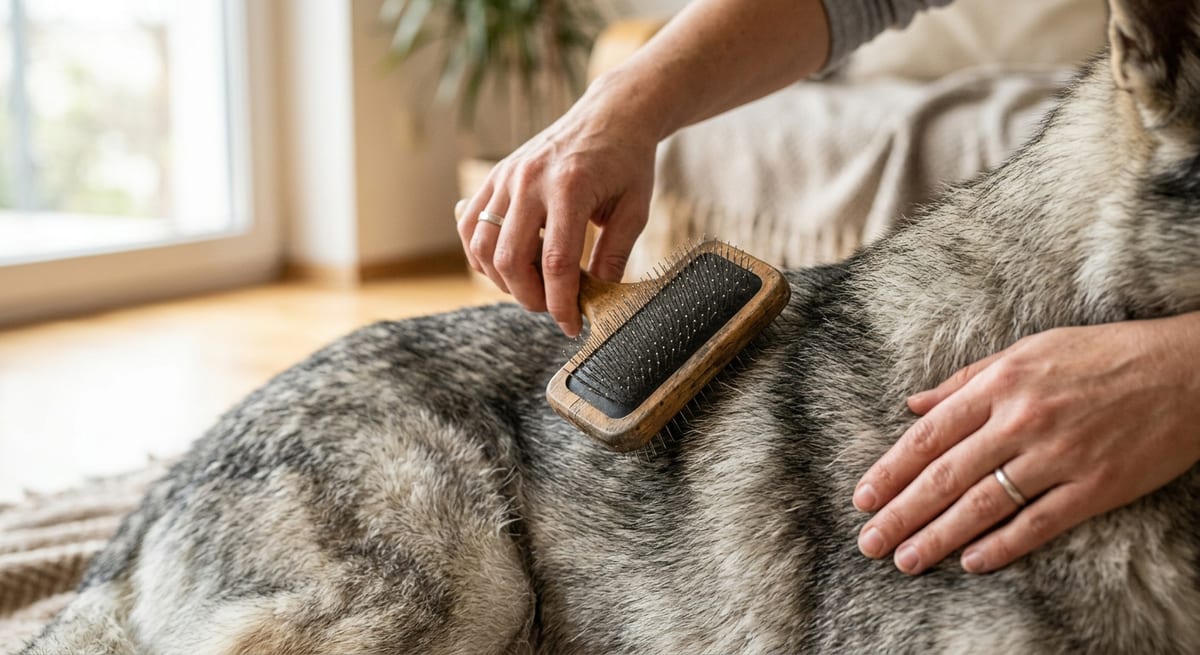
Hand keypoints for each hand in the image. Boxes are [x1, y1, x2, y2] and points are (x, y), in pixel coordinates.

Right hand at [457, 77, 661, 337]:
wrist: (610, 114)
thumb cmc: (628, 162)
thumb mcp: (635, 210)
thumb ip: (614, 256)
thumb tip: (596, 299)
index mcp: (571, 187)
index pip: (558, 263)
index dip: (561, 304)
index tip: (571, 326)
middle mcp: (530, 180)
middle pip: (510, 259)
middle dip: (529, 297)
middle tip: (552, 307)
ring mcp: (507, 176)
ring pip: (481, 247)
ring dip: (502, 280)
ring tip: (532, 287)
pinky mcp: (494, 176)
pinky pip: (469, 226)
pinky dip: (480, 255)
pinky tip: (507, 265)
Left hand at [853, 313, 1199, 574]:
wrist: (1187, 371)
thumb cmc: (1101, 355)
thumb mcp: (1027, 351)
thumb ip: (966, 382)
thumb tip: (913, 406)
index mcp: (1000, 385)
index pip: (929, 436)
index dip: (891, 471)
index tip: (862, 498)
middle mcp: (1023, 421)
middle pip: (946, 476)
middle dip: (901, 513)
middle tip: (869, 542)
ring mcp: (1060, 456)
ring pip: (983, 505)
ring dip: (938, 536)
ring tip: (906, 560)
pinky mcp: (1096, 486)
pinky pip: (1038, 523)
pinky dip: (1002, 546)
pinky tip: (971, 562)